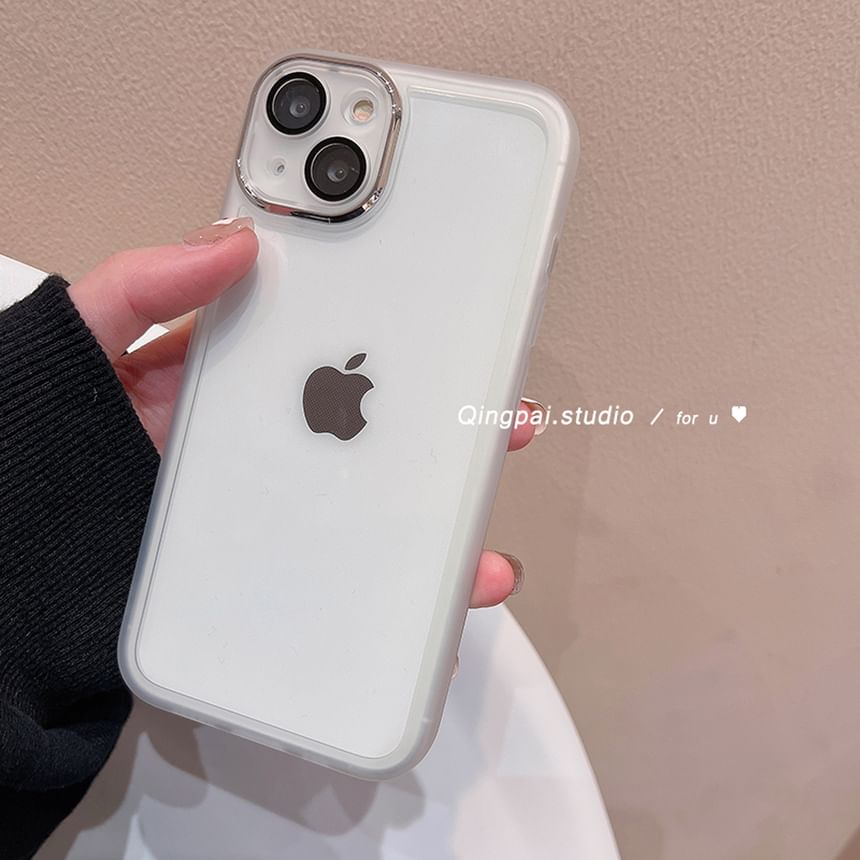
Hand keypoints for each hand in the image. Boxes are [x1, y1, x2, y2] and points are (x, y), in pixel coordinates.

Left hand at [69, 218, 542, 607]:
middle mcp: (270, 449)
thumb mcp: (84, 347)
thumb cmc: (43, 454)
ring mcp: (278, 515)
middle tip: (500, 411)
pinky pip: (354, 583)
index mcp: (236, 386)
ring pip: (382, 512)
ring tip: (485, 519)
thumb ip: (145, 283)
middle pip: (377, 433)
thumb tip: (234, 238)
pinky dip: (404, 599)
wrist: (22, 581)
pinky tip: (444, 596)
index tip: (448, 318)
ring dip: (445, 518)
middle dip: (447, 425)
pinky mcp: (275, 575)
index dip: (391, 333)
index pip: (328, 348)